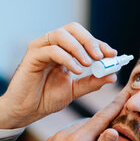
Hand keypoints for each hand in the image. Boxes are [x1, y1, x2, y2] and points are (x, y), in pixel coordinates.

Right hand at [0, 22, 117, 128]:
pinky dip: (68, 58)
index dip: (99, 43)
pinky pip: (52, 50)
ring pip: (62, 35)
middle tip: (101, 56)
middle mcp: (51, 45)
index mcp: (63, 50)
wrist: (26, 111)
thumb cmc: (46, 99)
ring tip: (89, 64)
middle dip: (90, 41)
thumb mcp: (75, 90)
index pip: (83, 38)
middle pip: (73, 29)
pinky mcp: (32, 56)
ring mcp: (41, 48)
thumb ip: (92, 82)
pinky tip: (77, 71)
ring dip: (79, 48)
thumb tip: (113, 76)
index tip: (113, 54)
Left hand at [31, 91, 129, 140]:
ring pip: (78, 128)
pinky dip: (78, 138)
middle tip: (115, 131)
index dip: (114, 106)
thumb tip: (113, 129)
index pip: (100, 119)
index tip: (125, 93)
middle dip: (102, 125)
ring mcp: (53, 140)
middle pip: (89, 123)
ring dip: (89, 133)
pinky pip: (68, 135)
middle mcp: (63, 136)